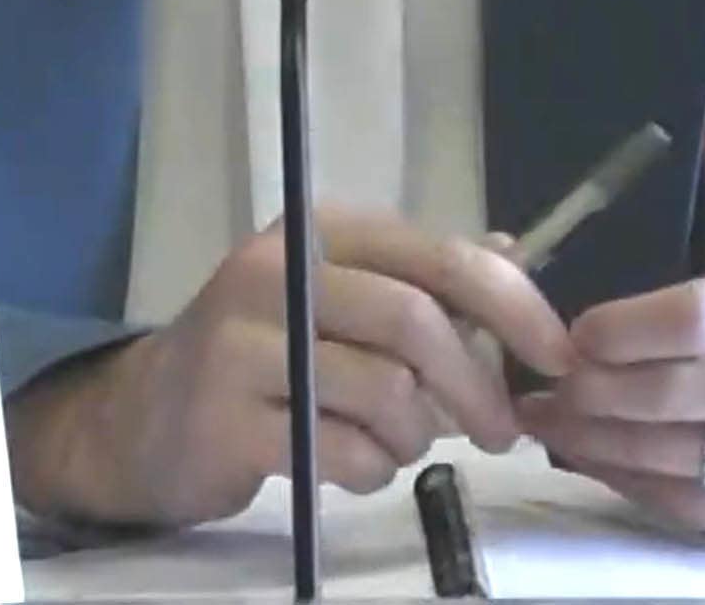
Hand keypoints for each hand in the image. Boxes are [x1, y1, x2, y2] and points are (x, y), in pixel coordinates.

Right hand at [5, 210, 571, 528]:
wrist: (147, 418)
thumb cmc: (264, 355)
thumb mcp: (341, 298)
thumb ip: (422, 278)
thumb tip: (515, 253)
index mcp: (319, 234)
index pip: (438, 257)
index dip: (514, 307)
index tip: (558, 358)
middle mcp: (275, 273)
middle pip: (415, 324)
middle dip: (477, 387)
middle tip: (499, 430)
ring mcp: (244, 345)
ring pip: (385, 394)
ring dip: (414, 436)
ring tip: (398, 442)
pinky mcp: (228, 420)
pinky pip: (344, 453)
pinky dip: (371, 470)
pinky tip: (351, 463)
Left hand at [520, 100, 704, 548]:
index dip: (631, 325)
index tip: (575, 329)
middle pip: (685, 392)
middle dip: (601, 388)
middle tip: (544, 379)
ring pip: (680, 456)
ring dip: (598, 438)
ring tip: (545, 414)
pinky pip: (688, 506)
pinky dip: (627, 480)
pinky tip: (586, 452)